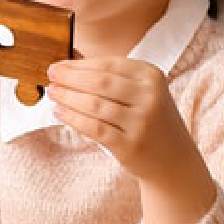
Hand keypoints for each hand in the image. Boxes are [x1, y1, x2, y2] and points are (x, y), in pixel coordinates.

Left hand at [46, 58, 210, 184]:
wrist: (173, 159)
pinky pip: (94, 128)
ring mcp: (141, 121)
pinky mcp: (130, 145)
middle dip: (70, 77)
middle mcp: (149, 96)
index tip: (58, 65)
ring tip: (52, 93)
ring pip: (94, 104)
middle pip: (99, 82)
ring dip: (68, 97)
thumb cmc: (149, 120)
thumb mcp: (141, 92)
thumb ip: (111, 78)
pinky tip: (59, 112)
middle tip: (50, 75)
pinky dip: (73, 118)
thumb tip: (69, 65)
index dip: (78, 64)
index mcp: (151, 76)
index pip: (107, 64)